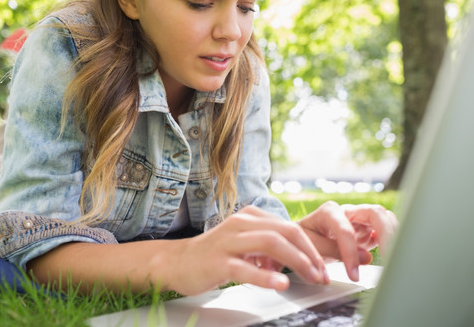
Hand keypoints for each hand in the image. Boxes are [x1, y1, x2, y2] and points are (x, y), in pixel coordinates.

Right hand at [157, 206, 327, 295]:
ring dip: (296, 262)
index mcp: (250, 216)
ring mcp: (228, 241)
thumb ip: (268, 242)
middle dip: (309, 254)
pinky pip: (245, 267)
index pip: (289, 227)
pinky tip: (280, 284)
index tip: (323, 267)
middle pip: (285, 232)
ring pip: (270, 243)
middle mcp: (240, 223)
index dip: (311, 247)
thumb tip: (301, 255)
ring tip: (310, 278)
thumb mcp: (244, 241)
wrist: (177, 261)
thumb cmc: (214, 254)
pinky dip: (266, 276)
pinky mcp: (218, 261)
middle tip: (322, 275)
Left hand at [297, 201, 397, 280]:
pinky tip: (389, 254)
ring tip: (393, 257)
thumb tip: (366, 258)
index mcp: (329, 212)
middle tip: (389, 259)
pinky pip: (384, 230)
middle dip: (386, 234)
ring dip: (392, 236)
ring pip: (384, 218)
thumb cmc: (302, 241)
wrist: (299, 239)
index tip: (353, 275)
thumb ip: (334, 251)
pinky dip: (391, 240)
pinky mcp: (366, 229)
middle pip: (375, 213)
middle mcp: (347, 211)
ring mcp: (359, 219)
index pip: (345, 230)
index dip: (351, 253)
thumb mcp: (310, 247)